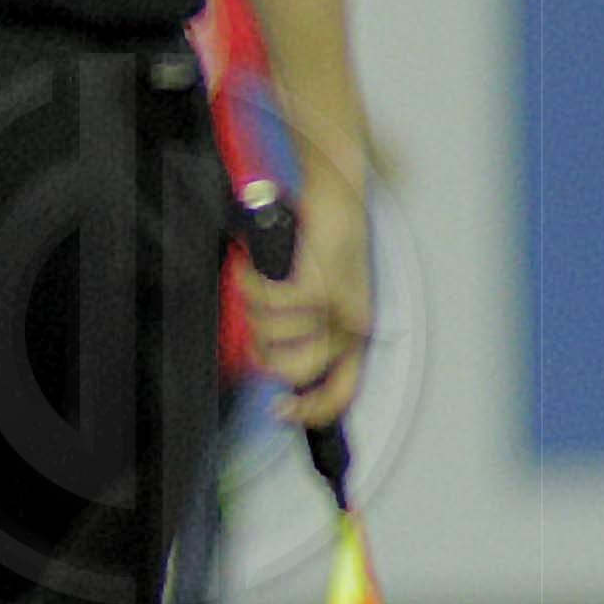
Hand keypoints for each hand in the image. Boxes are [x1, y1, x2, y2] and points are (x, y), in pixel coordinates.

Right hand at [254, 180, 374, 429]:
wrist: (335, 191)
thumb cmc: (320, 238)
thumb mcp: (315, 291)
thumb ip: (298, 327)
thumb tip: (266, 360)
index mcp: (353, 331)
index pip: (339, 393)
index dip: (308, 412)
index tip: (276, 411)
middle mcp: (350, 323)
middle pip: (291, 371)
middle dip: (262, 348)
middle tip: (255, 318)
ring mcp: (336, 305)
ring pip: (271, 335)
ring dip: (251, 305)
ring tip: (258, 277)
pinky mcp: (319, 283)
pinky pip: (268, 303)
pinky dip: (249, 284)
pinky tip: (250, 265)